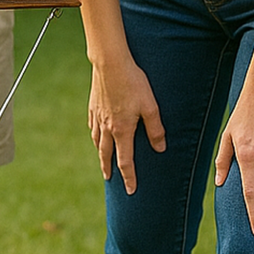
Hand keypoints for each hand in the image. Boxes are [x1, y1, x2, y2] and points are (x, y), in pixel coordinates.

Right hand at [88, 61, 165, 193]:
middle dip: (109, 169)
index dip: (129, 177)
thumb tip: (160, 149)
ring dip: (101, 154)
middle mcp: (107, 127)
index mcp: (122, 130)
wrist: (109, 62)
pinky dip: (95, 135)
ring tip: (103, 161)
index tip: (131, 191)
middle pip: (106, 154)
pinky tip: (96, 134)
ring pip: (97, 141)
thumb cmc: (133, 83)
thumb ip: (155, 129)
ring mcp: (98, 116)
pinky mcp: (93, 105)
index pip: (125, 161)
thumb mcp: (150, 106)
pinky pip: (92, 125)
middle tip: (110, 180)